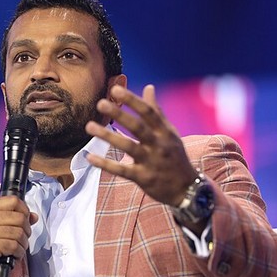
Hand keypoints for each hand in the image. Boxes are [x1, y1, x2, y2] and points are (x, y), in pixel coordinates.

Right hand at [0, 196, 37, 276]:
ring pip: (19, 232)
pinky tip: (14, 255)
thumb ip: (10, 219)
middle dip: (27, 230)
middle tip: (22, 238)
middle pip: (19, 217)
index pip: (12, 201)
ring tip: (18, 248)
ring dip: (23, 243)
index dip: (24, 210)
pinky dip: (19, 252)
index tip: (26, 220)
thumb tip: (33, 216)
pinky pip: (14, 246)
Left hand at [85, 84, 197, 206]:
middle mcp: (159, 145)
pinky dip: (105, 164)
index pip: (148, 112)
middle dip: (120, 114)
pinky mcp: (143, 178)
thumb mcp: (170, 133)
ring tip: (89, 126)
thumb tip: (148, 87)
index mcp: (165, 132)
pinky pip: (122, 170)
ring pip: (128, 147)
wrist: (187, 189)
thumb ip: (156, 111)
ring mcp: (151, 162)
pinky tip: (90, 157)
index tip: (115, 89)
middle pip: (138, 127)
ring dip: (108, 136)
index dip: (132, 100)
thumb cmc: (175, 156)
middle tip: (100, 103)